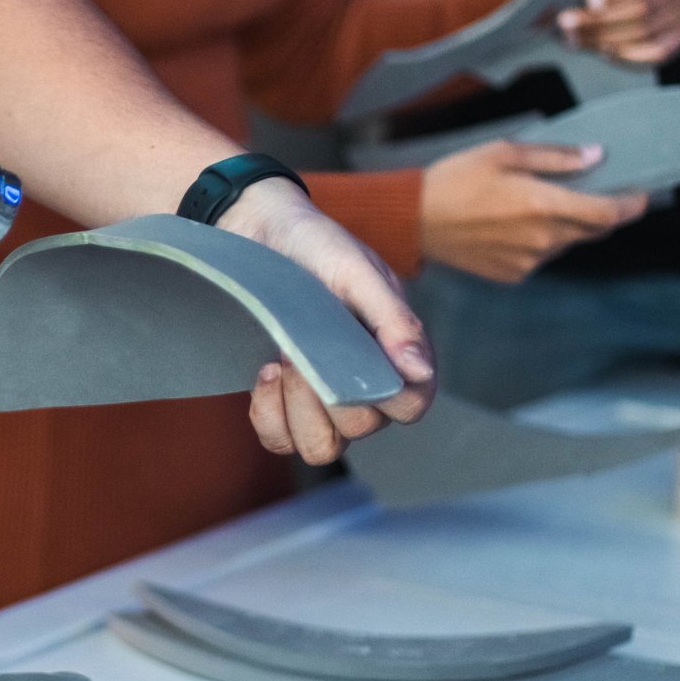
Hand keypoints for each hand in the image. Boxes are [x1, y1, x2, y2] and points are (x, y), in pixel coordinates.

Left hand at [218, 181, 436, 464]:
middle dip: (325, 395)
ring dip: (296, 412)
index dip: (385, 399)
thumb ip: (392, 320)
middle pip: (360, 429)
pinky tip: (264, 372)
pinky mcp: (281, 401)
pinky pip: (280, 440)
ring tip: (280, 363)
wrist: (259, 232)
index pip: (410, 406)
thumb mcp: (357, 272)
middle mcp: (365, 385)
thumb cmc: (317, 246)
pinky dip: (269, 417)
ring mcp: (323, 399)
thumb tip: (419, 372)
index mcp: (396, 353)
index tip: (350, 360)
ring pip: (321, 448)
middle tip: (299, 350)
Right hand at [420, 140, 648, 282]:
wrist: (413, 220)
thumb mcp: (504, 153)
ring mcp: (527, 261)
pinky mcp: (511, 273)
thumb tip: (595, 157)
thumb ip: (555, 157)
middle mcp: (542, 239)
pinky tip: (511, 226)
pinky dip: (538, 241)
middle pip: (592, 229)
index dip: (631, 205)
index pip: (609, 213)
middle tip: (591, 192)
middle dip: (600, 212)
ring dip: (565, 226)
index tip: (640, 195)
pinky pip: (540, 257)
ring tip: (533, 205)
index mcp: (544, 206)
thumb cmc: (455, 179)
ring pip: (565, 243)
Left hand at [556, 0, 679, 63]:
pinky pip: (655, 52)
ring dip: (604, 38)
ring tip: (572, 39)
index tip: (589, 1)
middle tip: (566, 25)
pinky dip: (625, 54)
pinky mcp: (679, 38)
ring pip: (644, 31)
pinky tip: (599, 52)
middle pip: (643, 7)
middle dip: (599, 20)